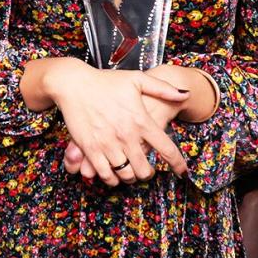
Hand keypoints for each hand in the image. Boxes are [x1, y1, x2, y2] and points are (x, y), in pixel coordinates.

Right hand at [62, 86, 182, 179]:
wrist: (73, 84)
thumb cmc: (104, 81)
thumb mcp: (137, 79)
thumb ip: (162, 88)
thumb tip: (185, 94)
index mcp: (141, 121)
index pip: (167, 150)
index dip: (178, 165)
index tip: (181, 172)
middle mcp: (126, 136)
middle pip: (145, 170)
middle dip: (149, 173)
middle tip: (147, 170)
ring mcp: (108, 144)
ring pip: (126, 174)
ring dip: (130, 176)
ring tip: (130, 172)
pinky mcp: (90, 148)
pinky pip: (105, 174)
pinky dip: (111, 178)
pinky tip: (113, 174)